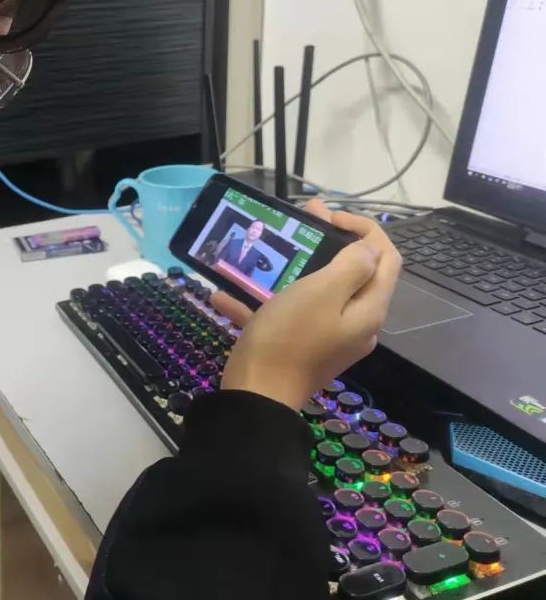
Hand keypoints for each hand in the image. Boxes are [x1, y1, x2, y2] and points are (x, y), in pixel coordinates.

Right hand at [213, 201, 401, 411]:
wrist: (256, 396)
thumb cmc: (289, 338)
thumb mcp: (321, 292)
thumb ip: (351, 266)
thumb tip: (368, 250)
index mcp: (368, 309)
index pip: (386, 257)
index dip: (364, 229)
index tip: (328, 217)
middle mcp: (356, 324)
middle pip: (355, 274)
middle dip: (330, 242)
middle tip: (300, 222)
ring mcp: (328, 338)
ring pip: (318, 293)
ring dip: (296, 267)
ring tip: (267, 250)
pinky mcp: (300, 349)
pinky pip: (285, 317)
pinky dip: (261, 302)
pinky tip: (226, 295)